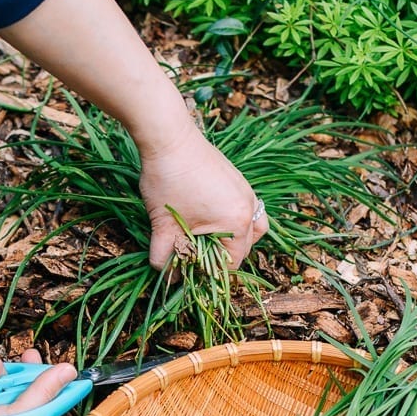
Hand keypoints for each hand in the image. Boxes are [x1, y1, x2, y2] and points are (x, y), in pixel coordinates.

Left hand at [138, 122, 268, 271]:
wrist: (168, 137)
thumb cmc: (168, 181)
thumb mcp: (164, 226)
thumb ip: (165, 257)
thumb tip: (167, 277)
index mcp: (237, 223)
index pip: (232, 263)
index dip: (210, 274)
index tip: (191, 275)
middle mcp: (249, 208)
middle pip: (244, 248)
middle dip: (222, 259)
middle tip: (197, 262)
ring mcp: (247, 191)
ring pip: (253, 228)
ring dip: (236, 241)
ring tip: (212, 244)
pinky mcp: (239, 180)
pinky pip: (247, 210)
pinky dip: (236, 221)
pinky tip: (214, 221)